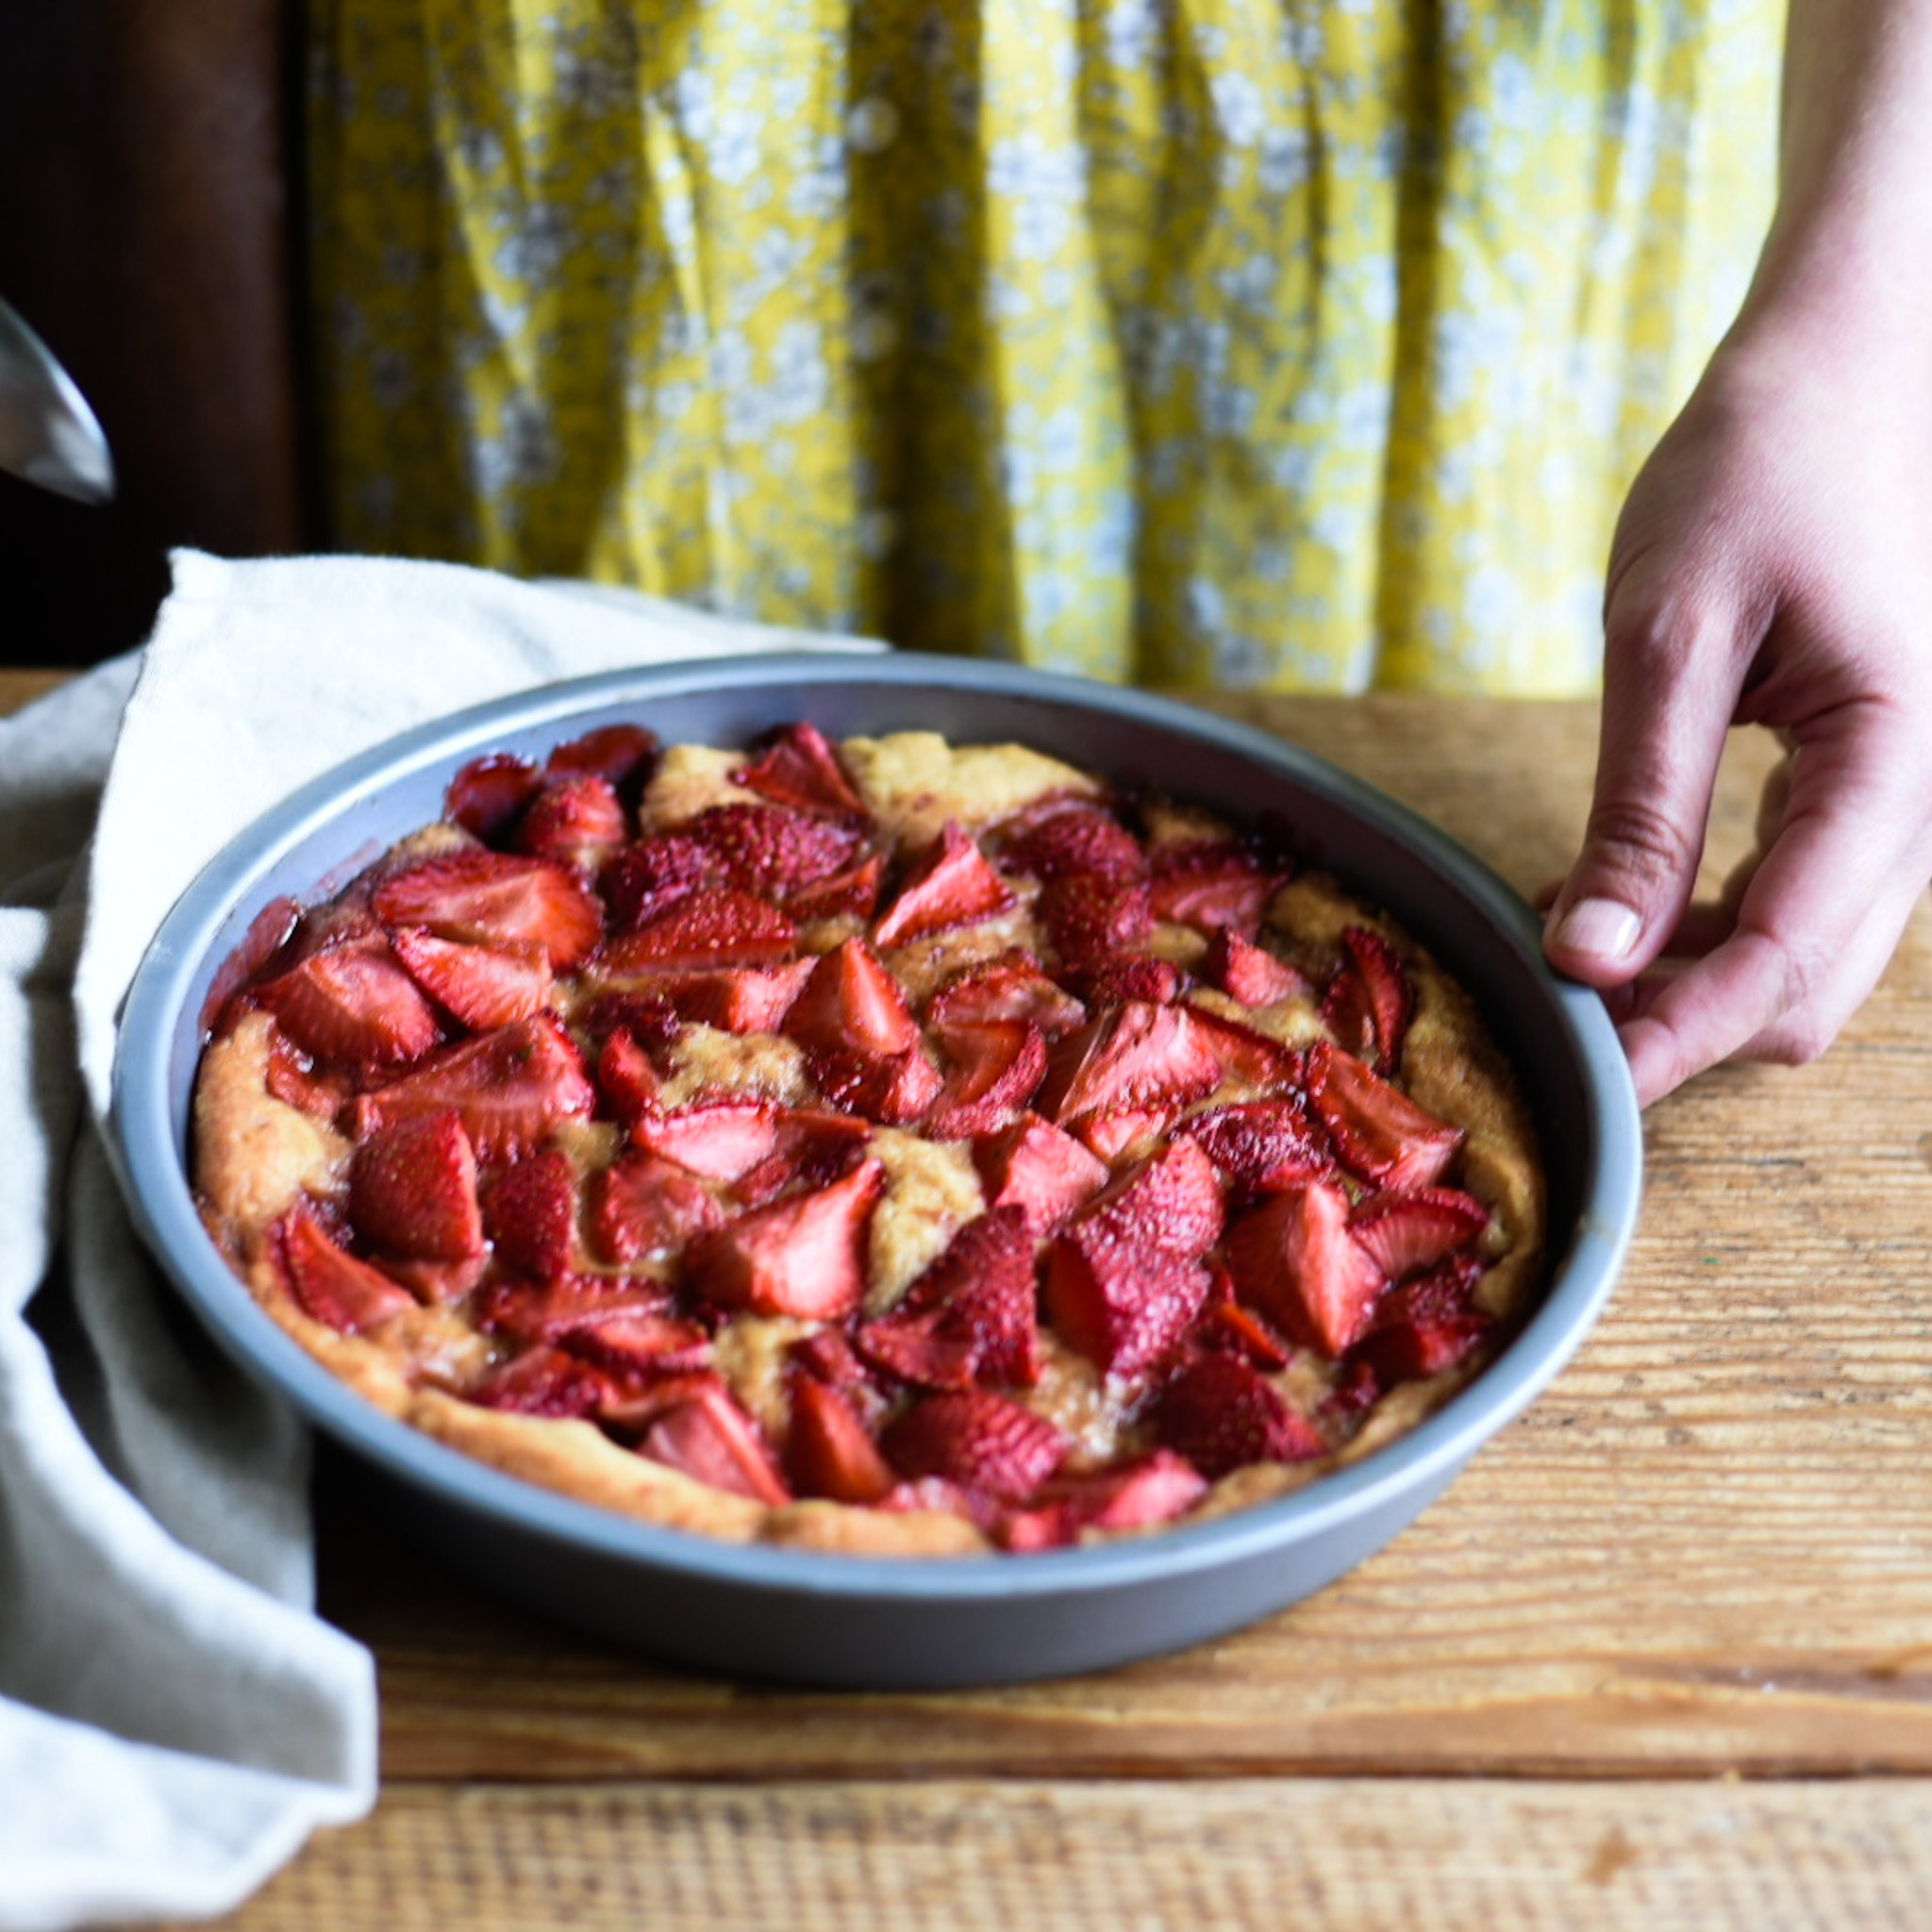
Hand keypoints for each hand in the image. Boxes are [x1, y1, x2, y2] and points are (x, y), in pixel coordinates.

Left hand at [1542, 329, 1931, 1106]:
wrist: (1848, 369)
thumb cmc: (1759, 469)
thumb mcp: (1672, 637)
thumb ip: (1641, 809)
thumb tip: (1596, 958)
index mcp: (1897, 763)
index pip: (1783, 960)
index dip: (1677, 1037)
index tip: (1584, 1078)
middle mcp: (1926, 802)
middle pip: (1807, 987)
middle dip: (1686, 1021)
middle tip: (1556, 1006)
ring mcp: (1907, 797)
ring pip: (1807, 956)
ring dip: (1696, 979)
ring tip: (1576, 942)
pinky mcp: (1872, 782)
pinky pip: (1801, 898)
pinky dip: (1712, 925)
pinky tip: (1624, 896)